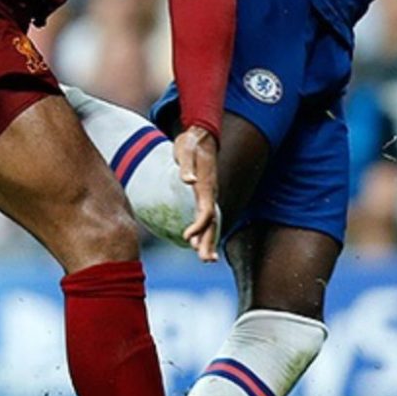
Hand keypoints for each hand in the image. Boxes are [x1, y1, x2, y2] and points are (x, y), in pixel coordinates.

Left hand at [173, 125, 220, 263]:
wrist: (201, 135)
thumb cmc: (191, 143)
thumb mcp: (184, 150)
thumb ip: (186, 166)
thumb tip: (189, 181)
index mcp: (207, 185)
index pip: (206, 212)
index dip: (198, 226)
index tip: (187, 238)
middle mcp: (211, 193)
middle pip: (212, 222)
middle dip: (208, 241)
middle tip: (205, 260)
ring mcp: (210, 194)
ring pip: (212, 222)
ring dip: (209, 240)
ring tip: (207, 259)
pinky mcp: (205, 194)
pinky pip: (206, 217)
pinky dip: (204, 231)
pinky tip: (198, 242)